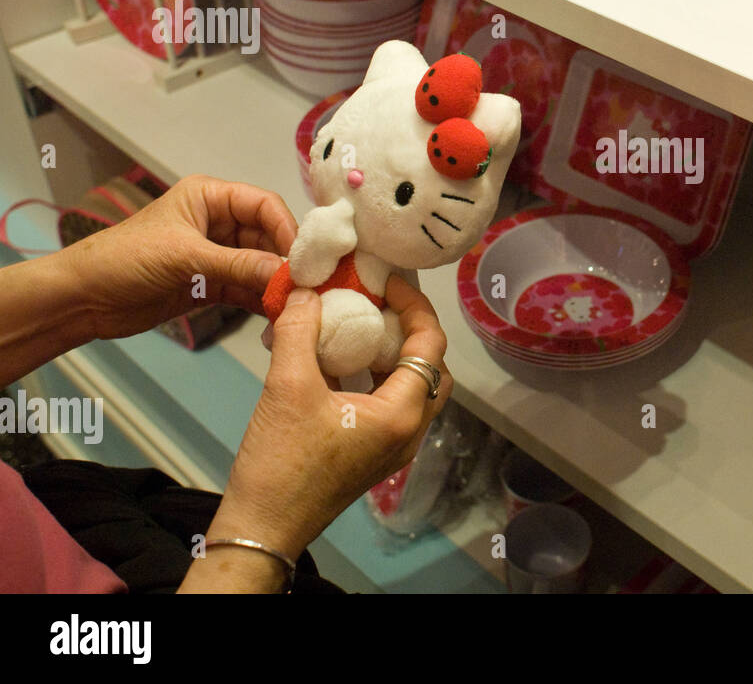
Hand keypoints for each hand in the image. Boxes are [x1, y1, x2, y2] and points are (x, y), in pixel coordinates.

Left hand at [60, 174, 296, 339]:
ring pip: (260, 266)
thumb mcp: (185, 257)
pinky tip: (276, 315)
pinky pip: (246, 289)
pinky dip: (261, 301)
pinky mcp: (211, 284)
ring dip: (275, 284)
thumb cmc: (124, 259)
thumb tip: (287, 274)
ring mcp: (215, 254)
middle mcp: (217, 222)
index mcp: (210, 197)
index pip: (264, 205)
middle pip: (267, 237)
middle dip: (285, 261)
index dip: (286, 228)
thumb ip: (239, 265)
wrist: (83, 299)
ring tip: (295, 304)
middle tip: (305, 287)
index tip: (302, 258)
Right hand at [203, 275, 450, 564]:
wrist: (263, 527)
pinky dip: (374, 377)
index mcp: (403, 414)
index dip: (414, 306)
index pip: (431, 346)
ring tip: (359, 324)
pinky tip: (338, 359)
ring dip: (391, 354)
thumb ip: (298, 331)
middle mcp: (410, 431)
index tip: (387, 282)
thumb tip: (305, 291)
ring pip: (411, 388)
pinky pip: (388, 405)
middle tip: (379, 303)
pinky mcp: (373, 455)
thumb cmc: (281, 462)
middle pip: (431, 368)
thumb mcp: (287, 386)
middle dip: (409, 331)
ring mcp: (393, 447)